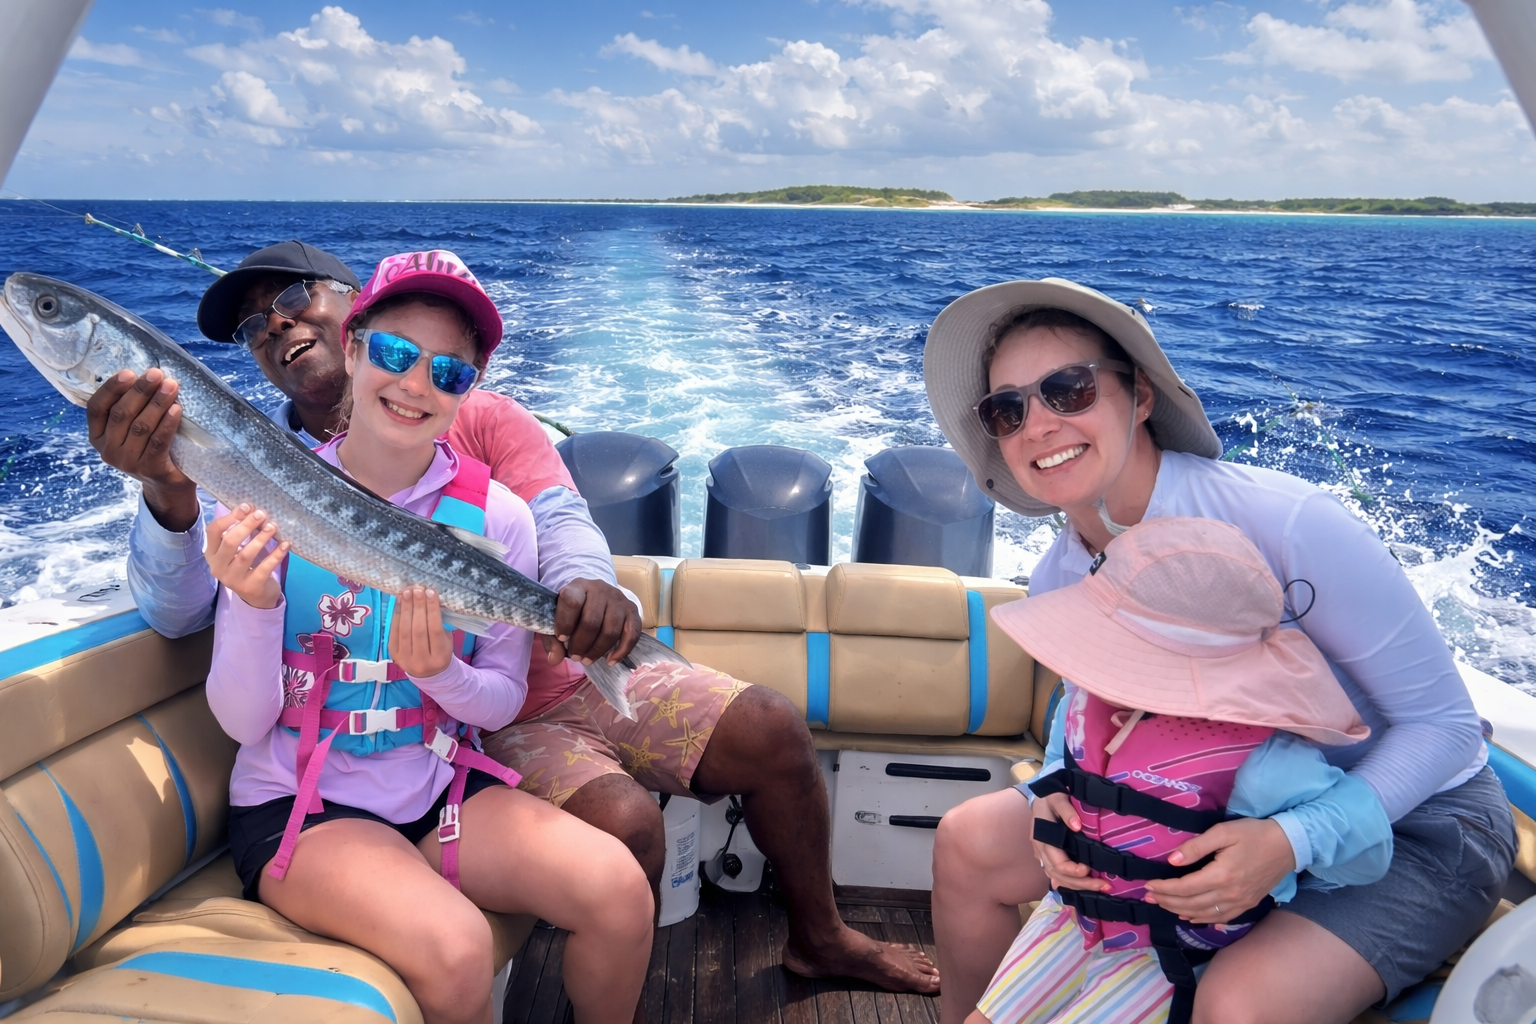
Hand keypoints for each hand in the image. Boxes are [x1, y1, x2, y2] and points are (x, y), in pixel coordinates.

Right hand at [87, 368, 199, 530]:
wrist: (168, 484)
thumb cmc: (150, 447)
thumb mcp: (130, 430)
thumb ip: (130, 409)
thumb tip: (145, 375)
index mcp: (96, 437)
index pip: (96, 408)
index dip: (111, 388)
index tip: (128, 372)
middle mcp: (108, 450)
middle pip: (121, 414)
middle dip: (140, 391)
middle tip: (156, 374)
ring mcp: (127, 462)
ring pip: (140, 426)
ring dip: (157, 403)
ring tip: (171, 386)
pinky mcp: (150, 469)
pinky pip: (158, 441)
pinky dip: (167, 423)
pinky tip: (176, 409)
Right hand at [204, 505, 287, 609]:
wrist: (256, 596)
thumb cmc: (245, 566)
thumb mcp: (237, 550)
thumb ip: (241, 532)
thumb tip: (253, 509)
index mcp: (211, 553)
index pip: (213, 531)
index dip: (230, 517)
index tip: (246, 506)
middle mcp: (218, 566)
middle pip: (230, 542)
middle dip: (246, 526)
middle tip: (262, 514)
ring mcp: (233, 578)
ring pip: (246, 555)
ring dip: (261, 538)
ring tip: (273, 526)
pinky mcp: (250, 586)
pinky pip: (264, 568)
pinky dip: (275, 555)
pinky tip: (285, 544)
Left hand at [389, 587, 453, 677]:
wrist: (429, 673)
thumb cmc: (440, 651)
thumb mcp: (446, 641)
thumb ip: (439, 624)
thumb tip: (428, 599)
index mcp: (440, 657)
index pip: (435, 630)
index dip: (432, 610)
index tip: (431, 592)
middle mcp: (422, 661)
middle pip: (418, 629)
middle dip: (418, 607)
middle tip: (417, 589)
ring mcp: (405, 659)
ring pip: (404, 630)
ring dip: (406, 609)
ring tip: (407, 592)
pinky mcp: (394, 655)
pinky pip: (394, 632)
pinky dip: (396, 615)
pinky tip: (399, 602)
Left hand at [539, 578, 640, 665]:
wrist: (596, 595)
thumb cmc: (574, 610)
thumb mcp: (557, 617)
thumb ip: (551, 639)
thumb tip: (555, 659)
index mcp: (578, 586)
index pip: (571, 602)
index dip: (565, 623)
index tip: (561, 638)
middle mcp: (601, 589)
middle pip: (592, 621)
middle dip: (581, 644)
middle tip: (575, 656)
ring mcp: (619, 600)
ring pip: (610, 631)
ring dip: (597, 650)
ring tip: (587, 660)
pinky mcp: (632, 611)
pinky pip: (631, 635)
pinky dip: (621, 651)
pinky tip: (610, 661)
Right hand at [1030, 792, 1109, 892]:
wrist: (1041, 795)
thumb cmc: (1050, 796)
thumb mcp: (1057, 797)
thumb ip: (1066, 810)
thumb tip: (1077, 826)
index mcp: (1042, 839)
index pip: (1057, 864)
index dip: (1073, 871)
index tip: (1089, 868)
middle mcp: (1041, 851)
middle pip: (1059, 876)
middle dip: (1082, 884)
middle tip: (1105, 886)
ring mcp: (1043, 855)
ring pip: (1058, 879)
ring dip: (1078, 887)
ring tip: (1100, 888)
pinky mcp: (1048, 856)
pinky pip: (1057, 875)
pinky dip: (1070, 884)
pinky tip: (1084, 889)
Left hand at [1143, 817, 1295, 923]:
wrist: (1288, 845)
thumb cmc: (1254, 834)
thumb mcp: (1223, 832)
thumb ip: (1196, 847)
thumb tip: (1172, 860)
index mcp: (1221, 876)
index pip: (1184, 888)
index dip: (1164, 888)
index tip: (1148, 885)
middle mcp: (1229, 894)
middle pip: (1190, 904)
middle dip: (1166, 901)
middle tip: (1148, 897)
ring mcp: (1240, 903)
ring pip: (1203, 913)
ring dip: (1179, 911)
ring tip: (1162, 905)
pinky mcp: (1247, 904)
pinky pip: (1220, 917)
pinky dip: (1201, 918)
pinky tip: (1189, 916)